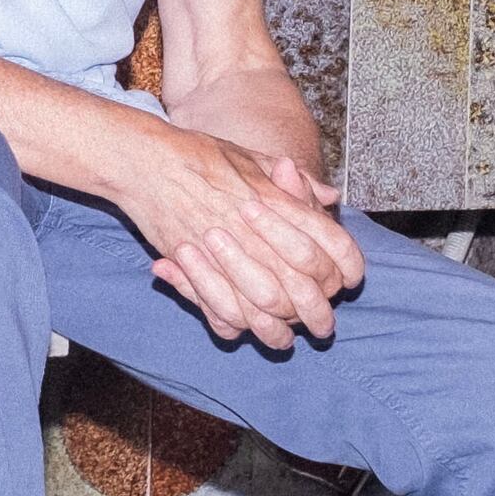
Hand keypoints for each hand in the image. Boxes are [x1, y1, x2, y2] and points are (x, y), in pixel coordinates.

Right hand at [108, 115, 362, 346]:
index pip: (333, 244)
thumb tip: (331, 198)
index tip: (345, 284)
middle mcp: (257, 228)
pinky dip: (236, 324)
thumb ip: (295, 184)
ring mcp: (225, 249)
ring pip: (268, 304)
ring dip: (279, 328)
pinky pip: (222, 308)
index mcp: (279, 200)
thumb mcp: (254, 160)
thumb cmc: (201, 155)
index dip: (346, 269)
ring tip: (284, 339)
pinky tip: (243, 331)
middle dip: (317, 313)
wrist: (148, 160)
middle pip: (305, 285)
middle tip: (321, 327)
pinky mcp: (195, 266)